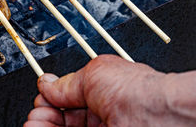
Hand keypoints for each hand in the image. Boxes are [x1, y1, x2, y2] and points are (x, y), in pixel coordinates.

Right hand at [24, 55, 166, 125]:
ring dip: (46, 126)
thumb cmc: (136, 91)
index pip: (69, 98)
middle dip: (44, 117)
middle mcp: (103, 114)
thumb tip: (46, 82)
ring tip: (33, 125)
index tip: (39, 104)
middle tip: (33, 119)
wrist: (162, 117)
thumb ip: (66, 84)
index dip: (50, 101)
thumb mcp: (93, 75)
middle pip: (65, 118)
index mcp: (102, 90)